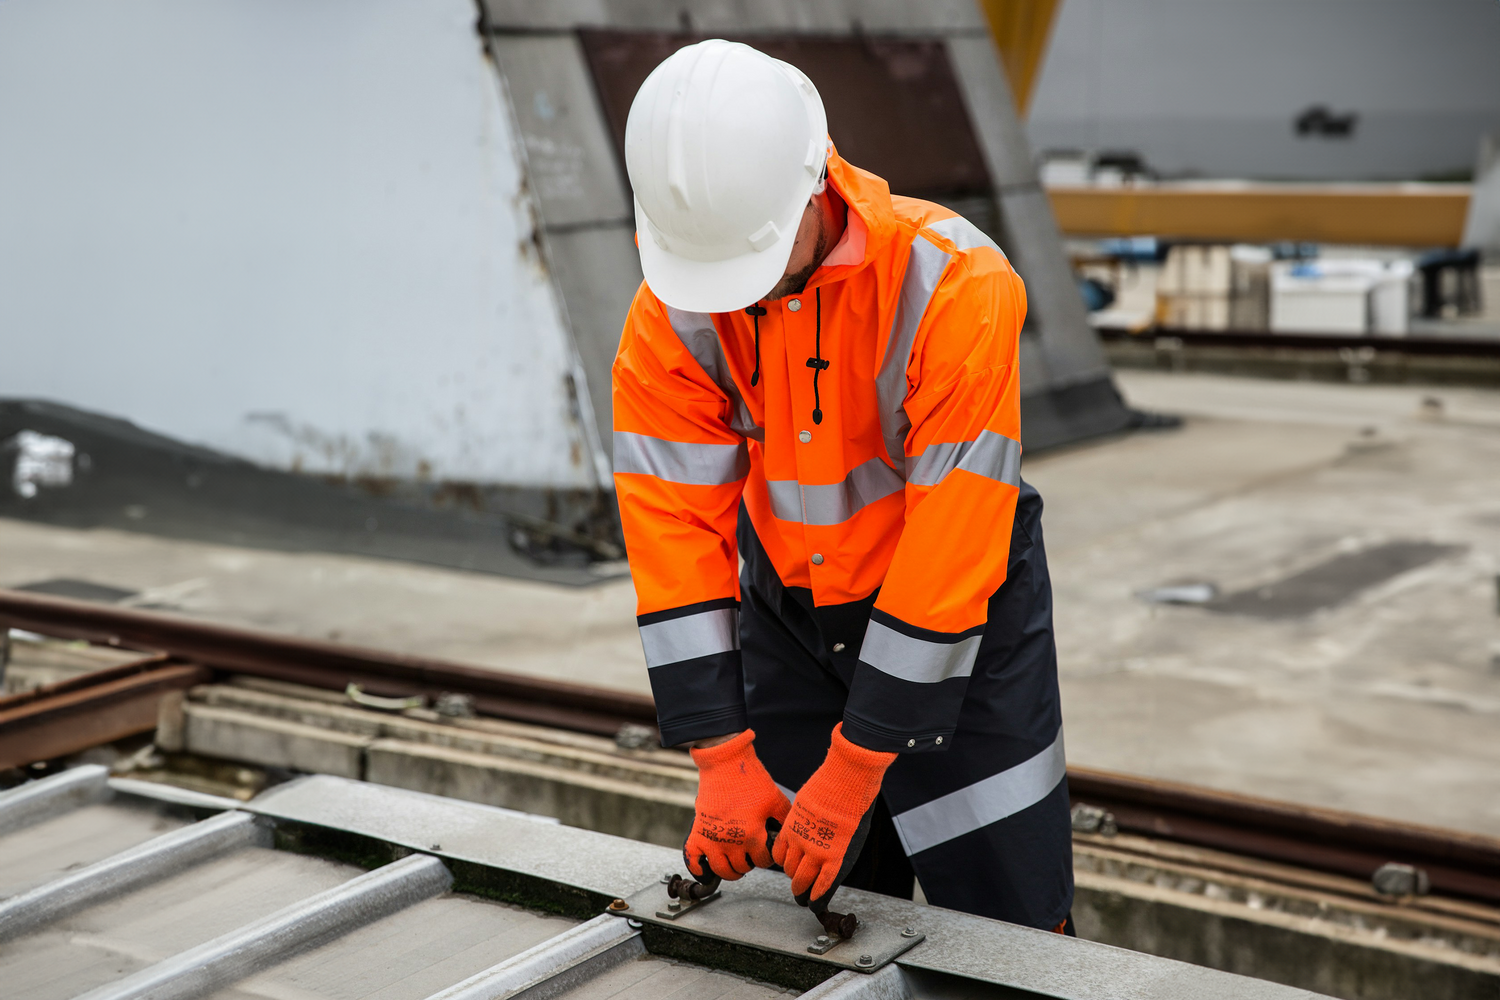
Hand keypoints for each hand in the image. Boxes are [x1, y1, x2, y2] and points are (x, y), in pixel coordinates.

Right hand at [685, 730, 790, 880]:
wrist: (725, 762)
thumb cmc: (750, 779)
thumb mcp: (775, 799)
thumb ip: (784, 820)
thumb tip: (789, 835)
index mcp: (753, 833)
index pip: (763, 861)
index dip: (767, 858)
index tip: (766, 852)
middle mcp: (732, 841)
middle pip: (742, 867)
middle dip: (749, 864)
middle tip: (750, 856)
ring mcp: (712, 838)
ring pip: (720, 870)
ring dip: (729, 871)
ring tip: (734, 865)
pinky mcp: (698, 831)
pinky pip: (694, 858)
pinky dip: (699, 867)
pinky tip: (706, 867)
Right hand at [772, 723, 895, 908]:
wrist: (846, 781)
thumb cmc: (855, 809)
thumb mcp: (853, 842)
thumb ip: (838, 860)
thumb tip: (825, 873)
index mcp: (837, 861)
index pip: (821, 891)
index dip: (815, 902)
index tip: (813, 905)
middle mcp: (817, 854)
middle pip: (801, 882)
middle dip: (800, 893)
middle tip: (800, 896)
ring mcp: (801, 840)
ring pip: (788, 869)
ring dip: (790, 875)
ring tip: (794, 875)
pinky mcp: (790, 826)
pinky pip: (779, 851)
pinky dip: (780, 859)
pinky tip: (785, 859)